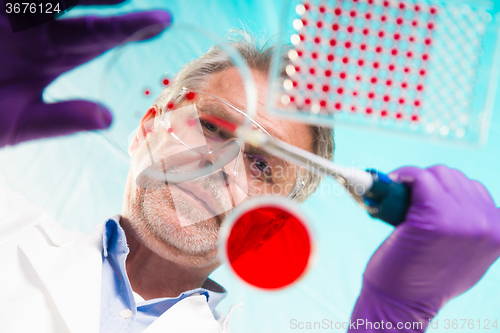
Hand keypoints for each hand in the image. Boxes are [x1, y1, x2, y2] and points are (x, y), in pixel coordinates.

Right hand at [0, 0, 171, 147]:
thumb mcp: (17, 122)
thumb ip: (61, 119)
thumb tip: (108, 118)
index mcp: (47, 57)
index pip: (94, 39)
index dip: (127, 29)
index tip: (161, 21)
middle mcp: (34, 32)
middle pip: (81, 14)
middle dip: (113, 7)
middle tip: (153, 7)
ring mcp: (9, 16)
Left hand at [349, 165, 499, 331]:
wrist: (402, 302)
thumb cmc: (425, 278)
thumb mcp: (464, 252)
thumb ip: (469, 226)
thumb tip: (454, 199)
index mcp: (499, 231)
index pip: (474, 190)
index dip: (444, 191)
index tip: (423, 197)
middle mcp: (487, 223)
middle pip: (454, 177)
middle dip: (427, 185)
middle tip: (406, 200)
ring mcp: (463, 219)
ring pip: (437, 174)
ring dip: (415, 182)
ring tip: (398, 200)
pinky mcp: (434, 217)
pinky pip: (419, 178)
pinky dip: (403, 176)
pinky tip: (390, 186)